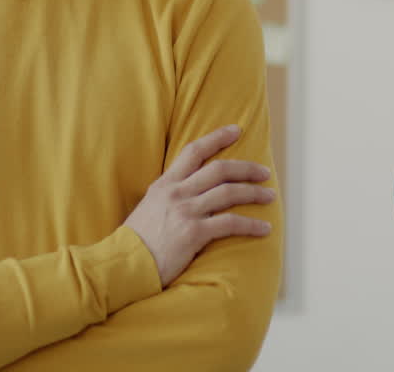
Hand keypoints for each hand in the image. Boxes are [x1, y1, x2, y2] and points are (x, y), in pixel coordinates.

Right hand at [124, 124, 274, 286]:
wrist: (123, 264)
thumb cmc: (137, 241)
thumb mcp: (148, 207)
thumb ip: (169, 196)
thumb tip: (188, 191)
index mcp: (165, 184)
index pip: (194, 151)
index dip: (217, 138)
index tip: (236, 130)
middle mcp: (177, 192)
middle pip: (219, 170)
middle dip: (246, 168)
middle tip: (264, 172)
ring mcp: (185, 211)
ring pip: (229, 193)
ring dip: (254, 193)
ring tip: (270, 196)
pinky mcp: (193, 233)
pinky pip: (230, 223)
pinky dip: (251, 225)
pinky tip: (264, 229)